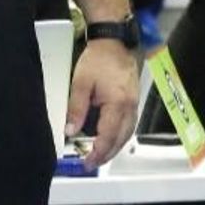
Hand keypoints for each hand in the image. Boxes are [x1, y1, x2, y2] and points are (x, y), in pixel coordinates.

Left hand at [66, 39, 138, 169]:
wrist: (114, 41)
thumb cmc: (98, 59)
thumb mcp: (81, 83)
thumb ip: (76, 108)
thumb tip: (70, 130)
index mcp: (117, 103)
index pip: (108, 136)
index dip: (98, 152)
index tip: (88, 161)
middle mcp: (130, 106)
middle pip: (120, 139)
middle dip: (107, 154)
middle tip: (92, 163)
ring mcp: (134, 104)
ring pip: (127, 134)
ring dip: (115, 147)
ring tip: (100, 155)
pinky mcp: (133, 100)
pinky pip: (129, 124)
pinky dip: (120, 135)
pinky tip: (111, 139)